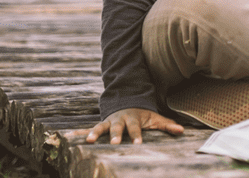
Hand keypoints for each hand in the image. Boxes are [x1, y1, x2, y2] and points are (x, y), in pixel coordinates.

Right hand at [68, 107, 183, 144]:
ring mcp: (108, 122)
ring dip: (93, 133)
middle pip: (117, 128)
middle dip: (115, 135)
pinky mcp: (100, 126)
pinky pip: (87, 129)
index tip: (138, 144)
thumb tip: (182, 130)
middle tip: (114, 143)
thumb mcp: (155, 119)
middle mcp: (119, 120)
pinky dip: (78, 133)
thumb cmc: (143, 116)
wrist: (127, 103)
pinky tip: (66, 137)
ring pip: (100, 127)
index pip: (136, 129)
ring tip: (86, 141)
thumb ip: (167, 125)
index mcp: (133, 119)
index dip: (137, 136)